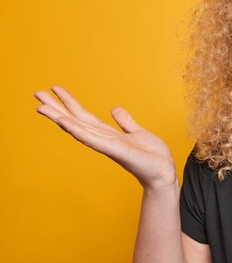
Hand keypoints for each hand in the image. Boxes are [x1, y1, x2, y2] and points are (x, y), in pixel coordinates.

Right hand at [34, 86, 176, 188]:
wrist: (164, 172)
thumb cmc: (152, 156)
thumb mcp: (139, 133)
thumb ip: (126, 122)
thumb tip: (115, 109)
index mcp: (108, 134)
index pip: (84, 117)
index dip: (70, 104)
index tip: (54, 90)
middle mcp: (103, 139)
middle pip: (76, 120)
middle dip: (56, 108)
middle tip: (36, 94)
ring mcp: (107, 145)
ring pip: (79, 129)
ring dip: (60, 118)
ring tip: (42, 107)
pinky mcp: (116, 150)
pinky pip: (93, 139)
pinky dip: (78, 130)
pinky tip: (64, 121)